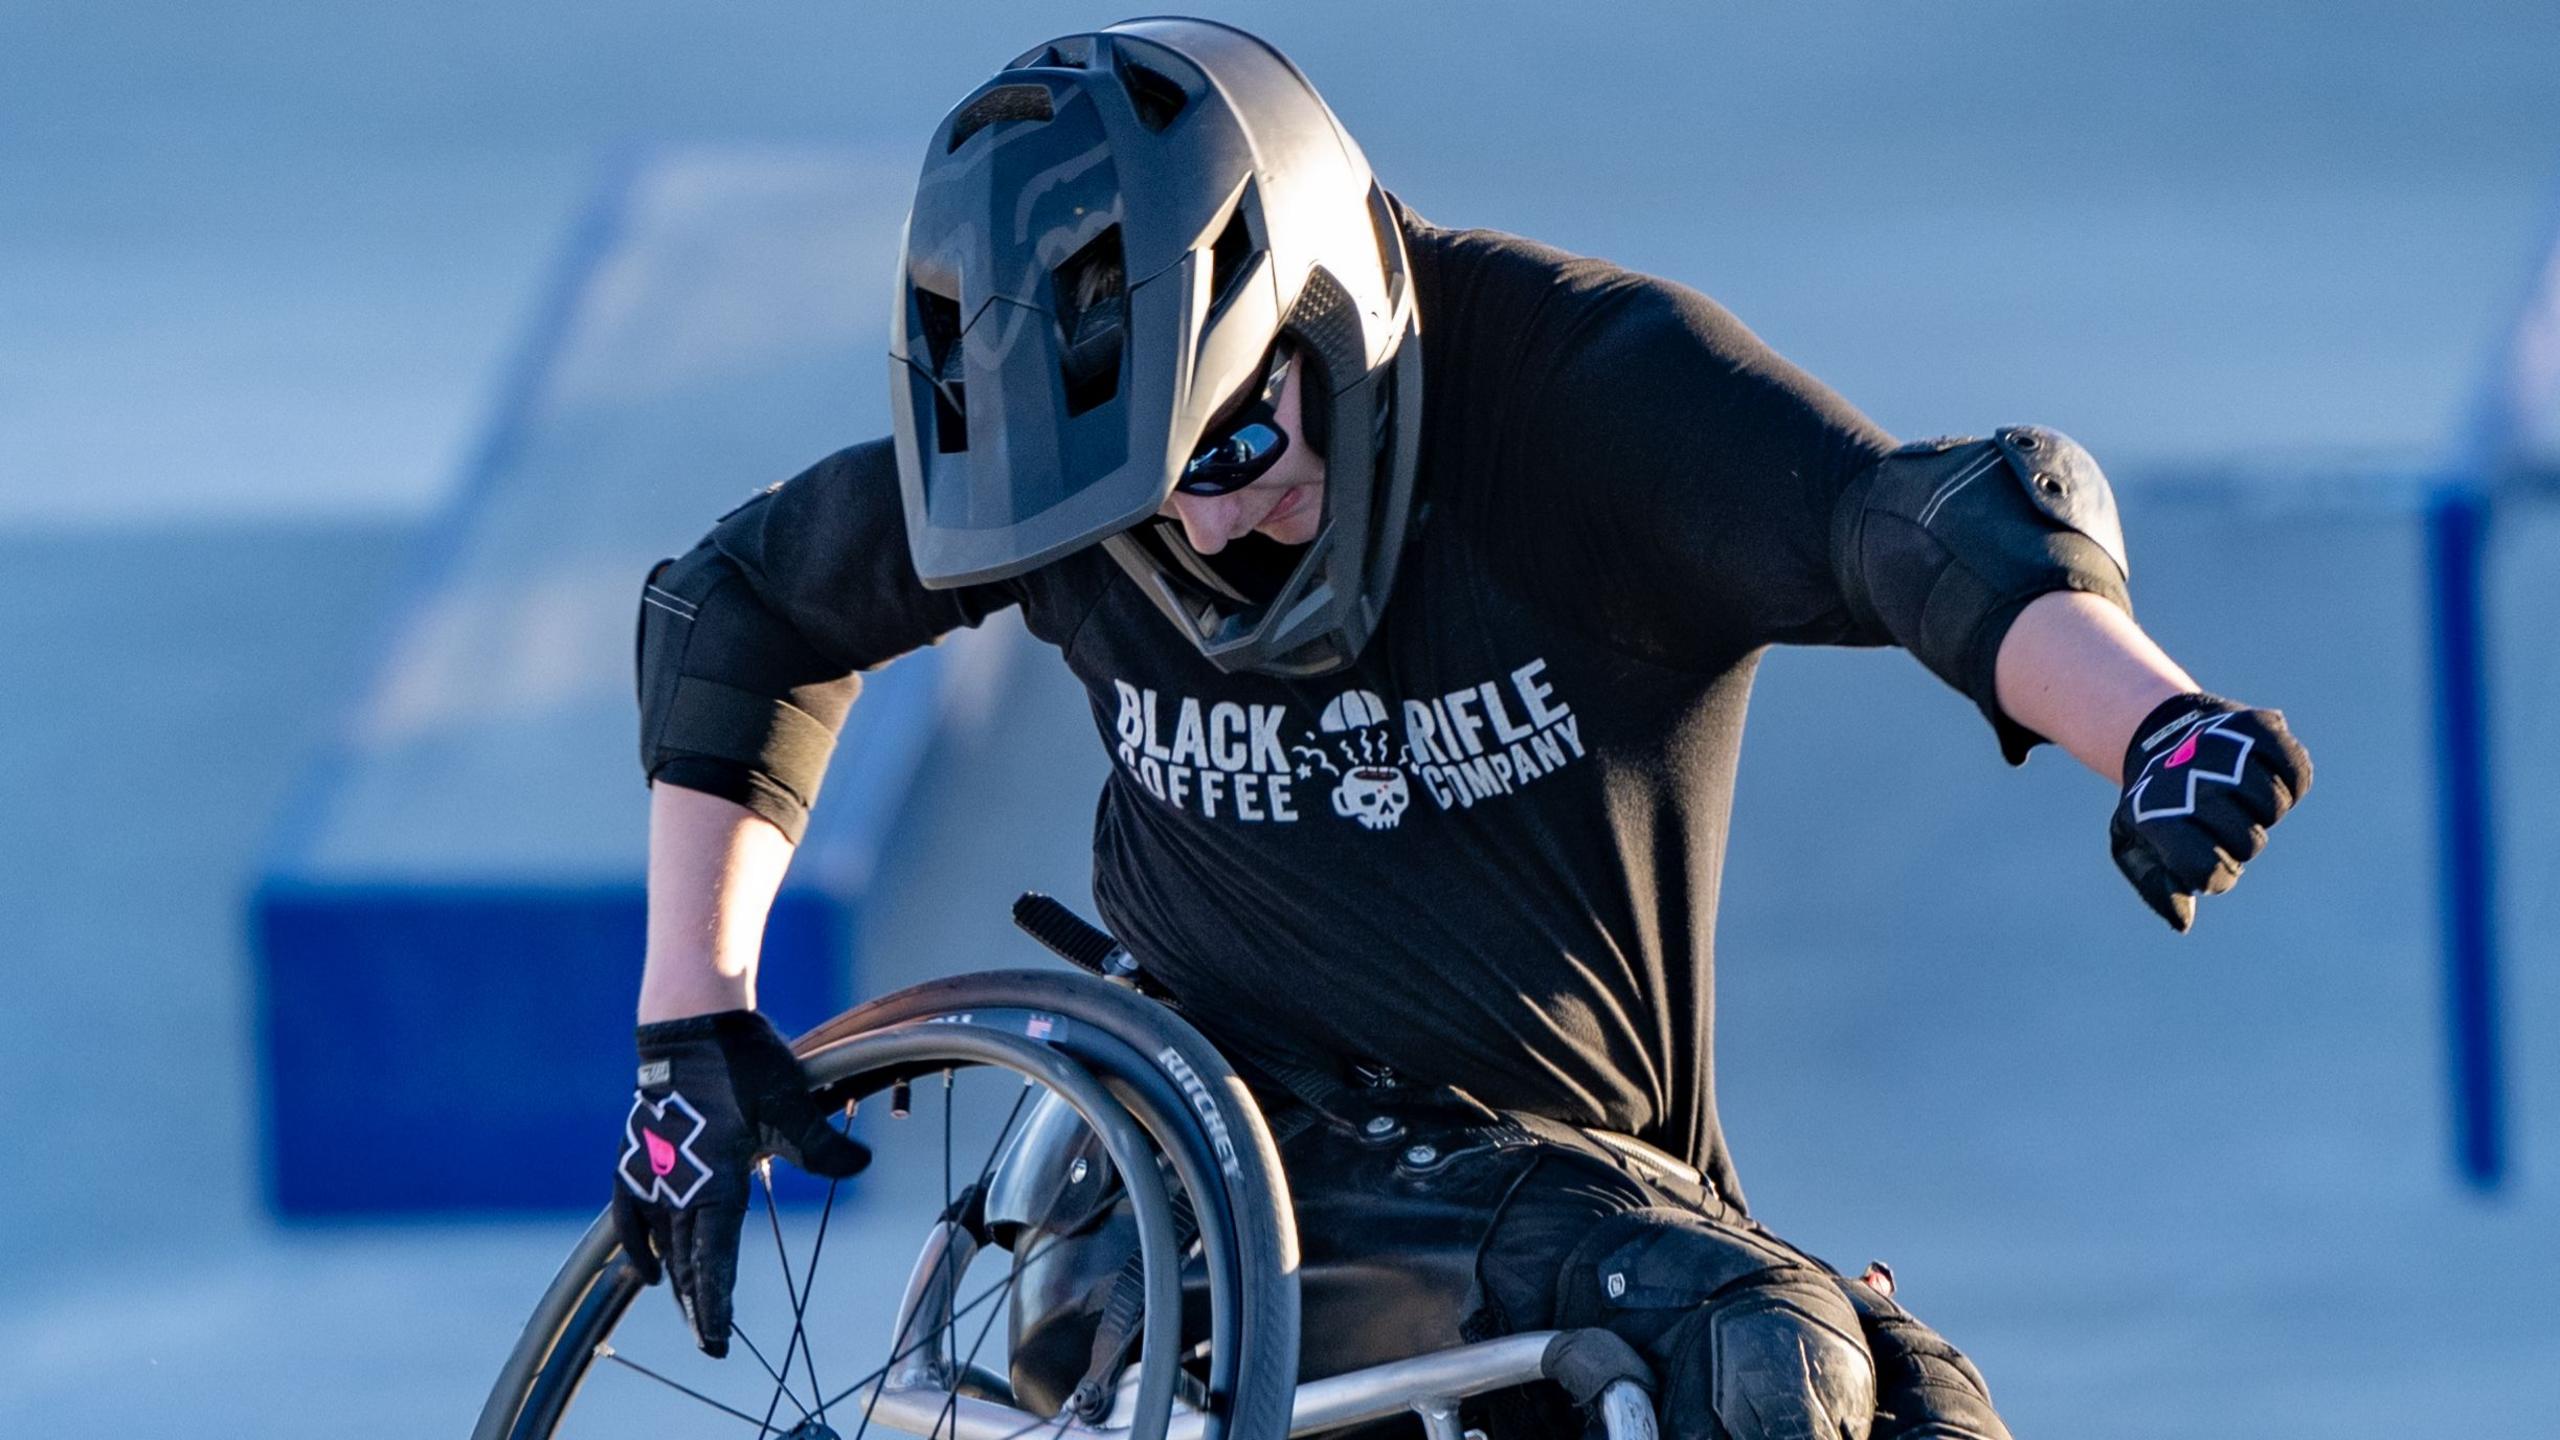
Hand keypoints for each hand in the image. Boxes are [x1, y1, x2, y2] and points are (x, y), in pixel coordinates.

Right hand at [611, 1009, 869, 1355]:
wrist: (693, 1029)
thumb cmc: (744, 1066)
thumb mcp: (792, 1106)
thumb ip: (824, 1146)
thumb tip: (861, 1166)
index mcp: (714, 1184)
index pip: (713, 1261)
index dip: (716, 1304)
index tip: (718, 1341)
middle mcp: (677, 1187)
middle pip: (686, 1263)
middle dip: (699, 1306)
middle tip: (711, 1344)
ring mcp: (652, 1173)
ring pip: (661, 1245)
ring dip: (676, 1280)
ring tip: (688, 1311)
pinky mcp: (638, 1158)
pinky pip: (630, 1215)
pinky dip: (638, 1245)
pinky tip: (645, 1267)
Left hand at [2109, 693, 2311, 931]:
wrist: (2163, 736)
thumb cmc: (2156, 805)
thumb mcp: (2136, 845)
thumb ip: (2158, 886)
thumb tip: (2183, 923)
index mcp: (2157, 814)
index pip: (2206, 871)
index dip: (2215, 875)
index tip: (2204, 857)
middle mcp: (2192, 782)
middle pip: (2248, 843)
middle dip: (2239, 843)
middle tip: (2219, 822)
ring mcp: (2226, 753)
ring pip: (2275, 806)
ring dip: (2263, 811)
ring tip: (2238, 797)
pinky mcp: (2262, 727)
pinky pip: (2299, 774)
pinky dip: (2289, 781)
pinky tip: (2264, 775)